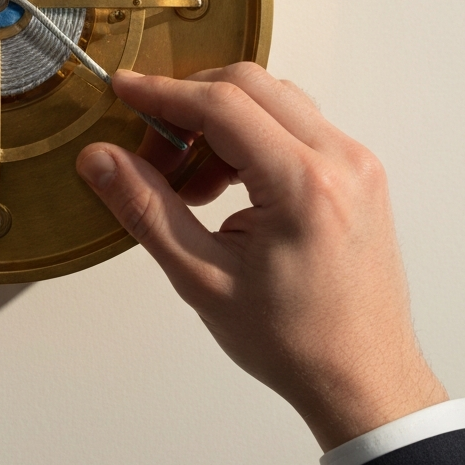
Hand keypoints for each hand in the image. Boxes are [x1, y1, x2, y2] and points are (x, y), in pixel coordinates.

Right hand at [76, 63, 446, 450]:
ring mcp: (356, 162)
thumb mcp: (202, 279)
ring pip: (273, 98)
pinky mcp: (357, 171)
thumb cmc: (293, 342)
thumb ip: (146, 209)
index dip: (163, 92)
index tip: (123, 89)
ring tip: (190, 180)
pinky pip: (294, 122)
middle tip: (152, 148)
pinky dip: (250, 135)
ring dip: (220, 119)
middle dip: (189, 103)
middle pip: (249, 85)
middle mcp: (341, 160)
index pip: (222, 105)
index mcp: (304, 186)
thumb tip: (99, 159)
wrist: (365, 380)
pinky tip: (225, 183)